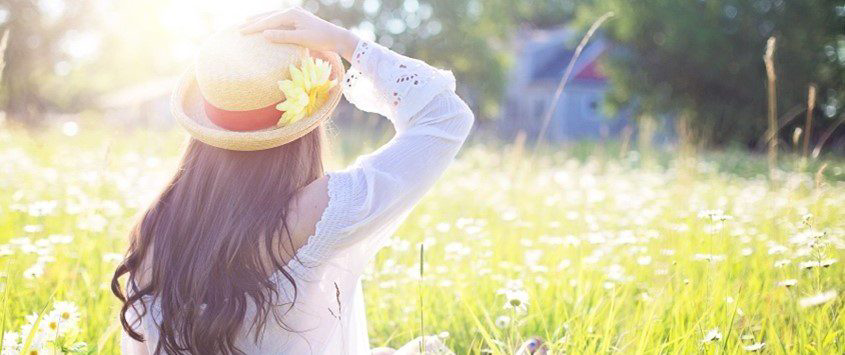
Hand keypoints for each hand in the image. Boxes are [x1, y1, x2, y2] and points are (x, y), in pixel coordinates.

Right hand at [239, 7, 359, 60]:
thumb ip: (283, 36)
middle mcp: (292, 11)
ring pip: (273, 16)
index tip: (241, 32)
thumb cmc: (321, 39)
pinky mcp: (298, 19)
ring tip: (247, 23)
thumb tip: (264, 34)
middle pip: (268, 16)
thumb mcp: (301, 39)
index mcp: (291, 14)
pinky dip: (270, 22)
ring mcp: (295, 14)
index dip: (254, 27)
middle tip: (239, 28)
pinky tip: (265, 25)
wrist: (336, 37)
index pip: (268, 21)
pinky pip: (279, 19)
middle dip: (254, 22)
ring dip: (260, 20)